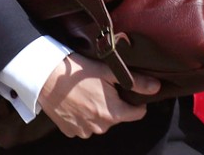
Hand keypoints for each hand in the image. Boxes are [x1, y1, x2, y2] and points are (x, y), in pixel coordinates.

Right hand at [38, 54, 160, 138]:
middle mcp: (100, 127)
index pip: (137, 113)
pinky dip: (82, 116)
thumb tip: (157, 87)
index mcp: (113, 113)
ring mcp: (84, 131)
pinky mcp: (70, 131)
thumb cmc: (78, 71)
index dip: (136, 101)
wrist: (45, 77)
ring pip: (100, 121)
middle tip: (101, 86)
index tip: (127, 90)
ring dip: (97, 110)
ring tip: (86, 92)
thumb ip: (135, 82)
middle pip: (117, 116)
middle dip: (113, 103)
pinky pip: (84, 125)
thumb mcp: (109, 72)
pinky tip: (76, 101)